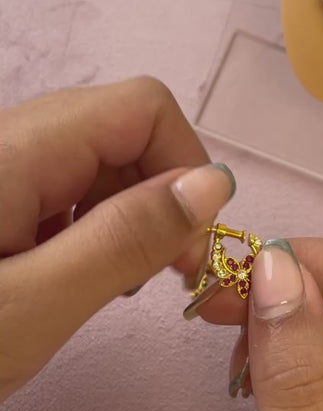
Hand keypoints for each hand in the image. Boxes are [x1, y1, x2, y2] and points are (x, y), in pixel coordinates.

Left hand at [0, 77, 234, 401]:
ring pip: (108, 161)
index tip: (192, 240)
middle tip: (169, 270)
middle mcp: (13, 140)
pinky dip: (106, 225)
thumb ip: (127, 238)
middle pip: (128, 132)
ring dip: (140, 213)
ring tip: (127, 276)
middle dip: (167, 196)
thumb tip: (214, 184)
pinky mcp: (6, 192)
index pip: (142, 107)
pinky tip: (91, 269)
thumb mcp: (34, 303)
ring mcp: (8, 166)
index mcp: (16, 150)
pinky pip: (79, 187)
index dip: (186, 163)